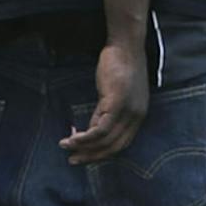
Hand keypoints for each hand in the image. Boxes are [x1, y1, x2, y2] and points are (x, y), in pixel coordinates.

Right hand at [60, 43, 147, 164]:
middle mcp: (136, 117)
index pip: (121, 144)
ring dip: (84, 148)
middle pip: (114, 147)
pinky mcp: (117, 104)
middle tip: (74, 161)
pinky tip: (72, 138)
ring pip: (105, 141)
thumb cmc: (119, 63)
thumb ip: (104, 112)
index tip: (84, 154)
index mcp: (138, 115)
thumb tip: (91, 128)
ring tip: (66, 147)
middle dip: (92, 157)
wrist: (125, 45)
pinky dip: (84, 138)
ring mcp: (128, 112)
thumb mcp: (112, 92)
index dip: (102, 152)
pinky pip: (99, 129)